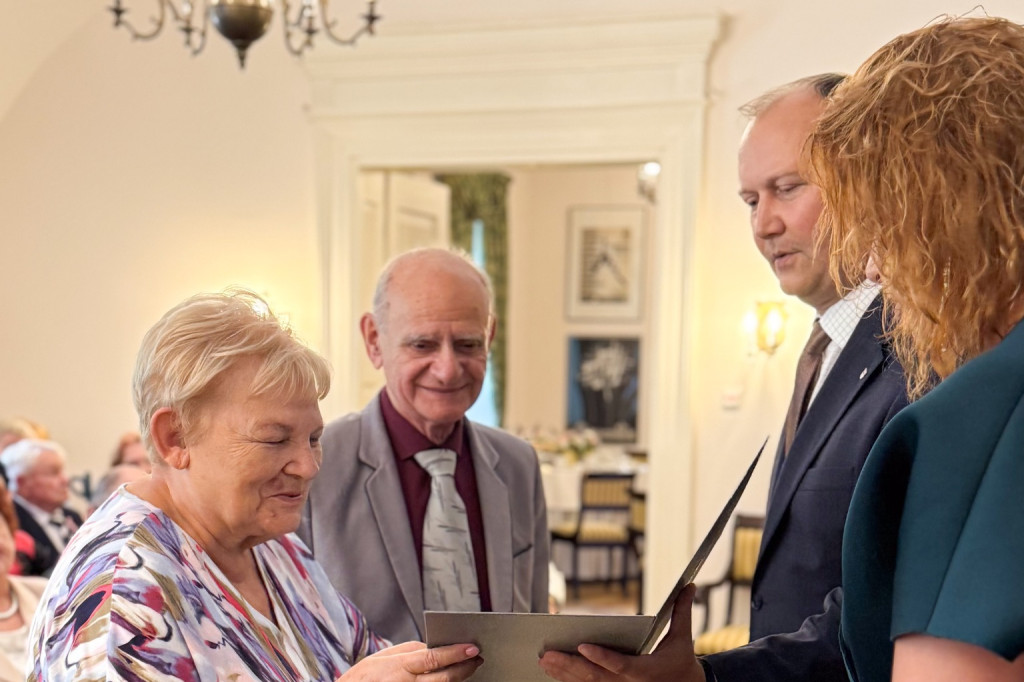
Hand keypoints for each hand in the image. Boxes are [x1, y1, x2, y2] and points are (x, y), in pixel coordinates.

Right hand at [340, 641, 482, 681]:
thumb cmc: (364, 678)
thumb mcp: (383, 657)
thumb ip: (411, 651)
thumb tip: (436, 647)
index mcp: (399, 668)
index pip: (434, 659)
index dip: (455, 653)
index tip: (473, 647)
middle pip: (444, 678)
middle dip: (464, 668)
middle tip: (478, 658)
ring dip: (459, 680)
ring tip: (468, 669)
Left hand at [537, 584, 705, 681]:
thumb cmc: (680, 663)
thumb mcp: (682, 638)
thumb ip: (682, 611)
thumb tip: (689, 584)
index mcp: (646, 671)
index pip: (621, 666)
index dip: (601, 657)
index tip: (583, 646)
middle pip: (595, 677)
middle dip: (569, 666)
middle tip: (547, 654)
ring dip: (564, 674)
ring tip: (544, 661)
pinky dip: (570, 681)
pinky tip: (554, 672)